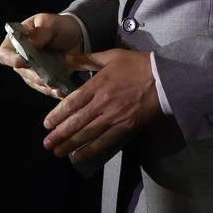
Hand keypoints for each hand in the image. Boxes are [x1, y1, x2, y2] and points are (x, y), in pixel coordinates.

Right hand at [0, 12, 84, 98]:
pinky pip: (46, 88)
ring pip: (35, 83)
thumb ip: (40, 33)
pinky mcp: (45, 79)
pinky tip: (61, 91)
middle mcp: (21, 59)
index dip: (12, 59)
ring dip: (46, 85)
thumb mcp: (49, 23)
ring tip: (57, 87)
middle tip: (47, 77)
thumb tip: (30, 44)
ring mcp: (32, 71)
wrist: (76, 35)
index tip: (23, 61)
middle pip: (22, 71)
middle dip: (35, 75)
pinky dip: (54, 90)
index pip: (5, 54)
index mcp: (16, 41)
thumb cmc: (58, 26)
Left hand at [42, 49, 159, 160]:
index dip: (58, 115)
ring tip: (57, 152)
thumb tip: (67, 59)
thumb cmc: (138, 65)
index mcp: (98, 85)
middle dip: (60, 134)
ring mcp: (114, 117)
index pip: (72, 102)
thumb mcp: (112, 56)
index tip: (47, 124)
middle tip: (46, 143)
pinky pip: (105, 141)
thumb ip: (88, 59)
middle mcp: (103, 103)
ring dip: (71, 144)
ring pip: (88, 134)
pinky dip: (91, 150)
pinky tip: (79, 156)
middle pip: (77, 121)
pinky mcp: (126, 127)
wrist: (165, 79)